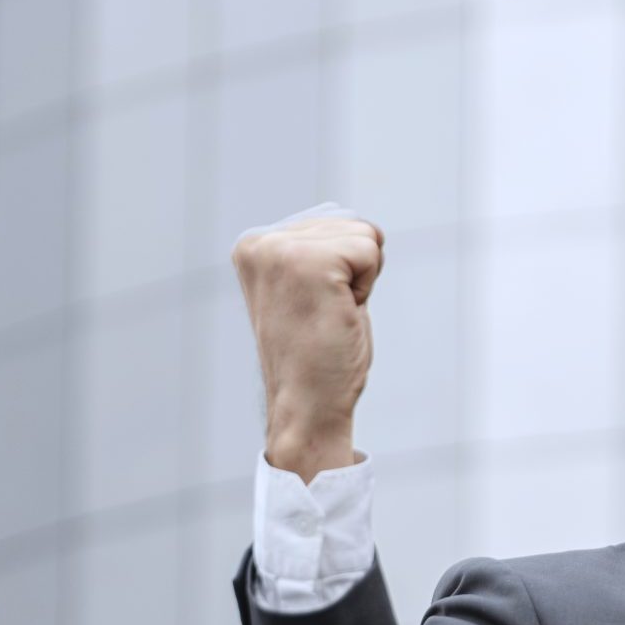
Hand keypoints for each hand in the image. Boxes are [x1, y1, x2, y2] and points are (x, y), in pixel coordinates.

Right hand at [231, 212, 384, 481]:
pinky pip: (370, 251)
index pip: (334, 224)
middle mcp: (259, 242)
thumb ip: (318, 250)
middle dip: (354, 274)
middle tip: (325, 315)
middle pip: (351, 225)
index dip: (342, 270)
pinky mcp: (309, 263)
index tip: (315, 308)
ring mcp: (280, 251)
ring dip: (360, 282)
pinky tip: (338, 315)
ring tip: (329, 316)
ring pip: (364, 236)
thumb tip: (348, 219)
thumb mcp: (308, 289)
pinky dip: (366, 288)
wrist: (307, 406)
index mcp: (254, 246)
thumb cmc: (316, 356)